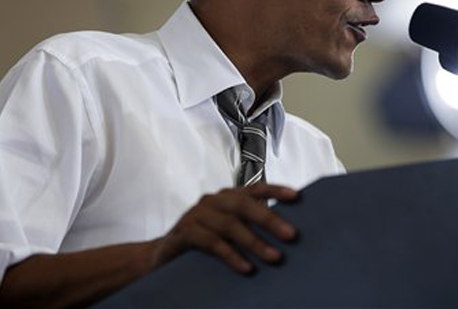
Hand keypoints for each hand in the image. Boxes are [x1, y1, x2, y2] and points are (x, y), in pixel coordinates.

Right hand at [150, 184, 297, 272]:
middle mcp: (212, 201)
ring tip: (274, 257)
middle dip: (269, 219)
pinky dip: (231, 255)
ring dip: (254, 241)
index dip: (274, 190)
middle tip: (291, 235)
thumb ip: (248, 226)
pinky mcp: (184, 232)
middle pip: (243, 205)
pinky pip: (211, 242)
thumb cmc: (201, 242)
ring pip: (229, 224)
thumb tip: (284, 233)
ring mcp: (196, 215)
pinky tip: (246, 268)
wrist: (161, 256)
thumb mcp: (227, 231)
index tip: (296, 197)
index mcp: (225, 197)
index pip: (253, 189)